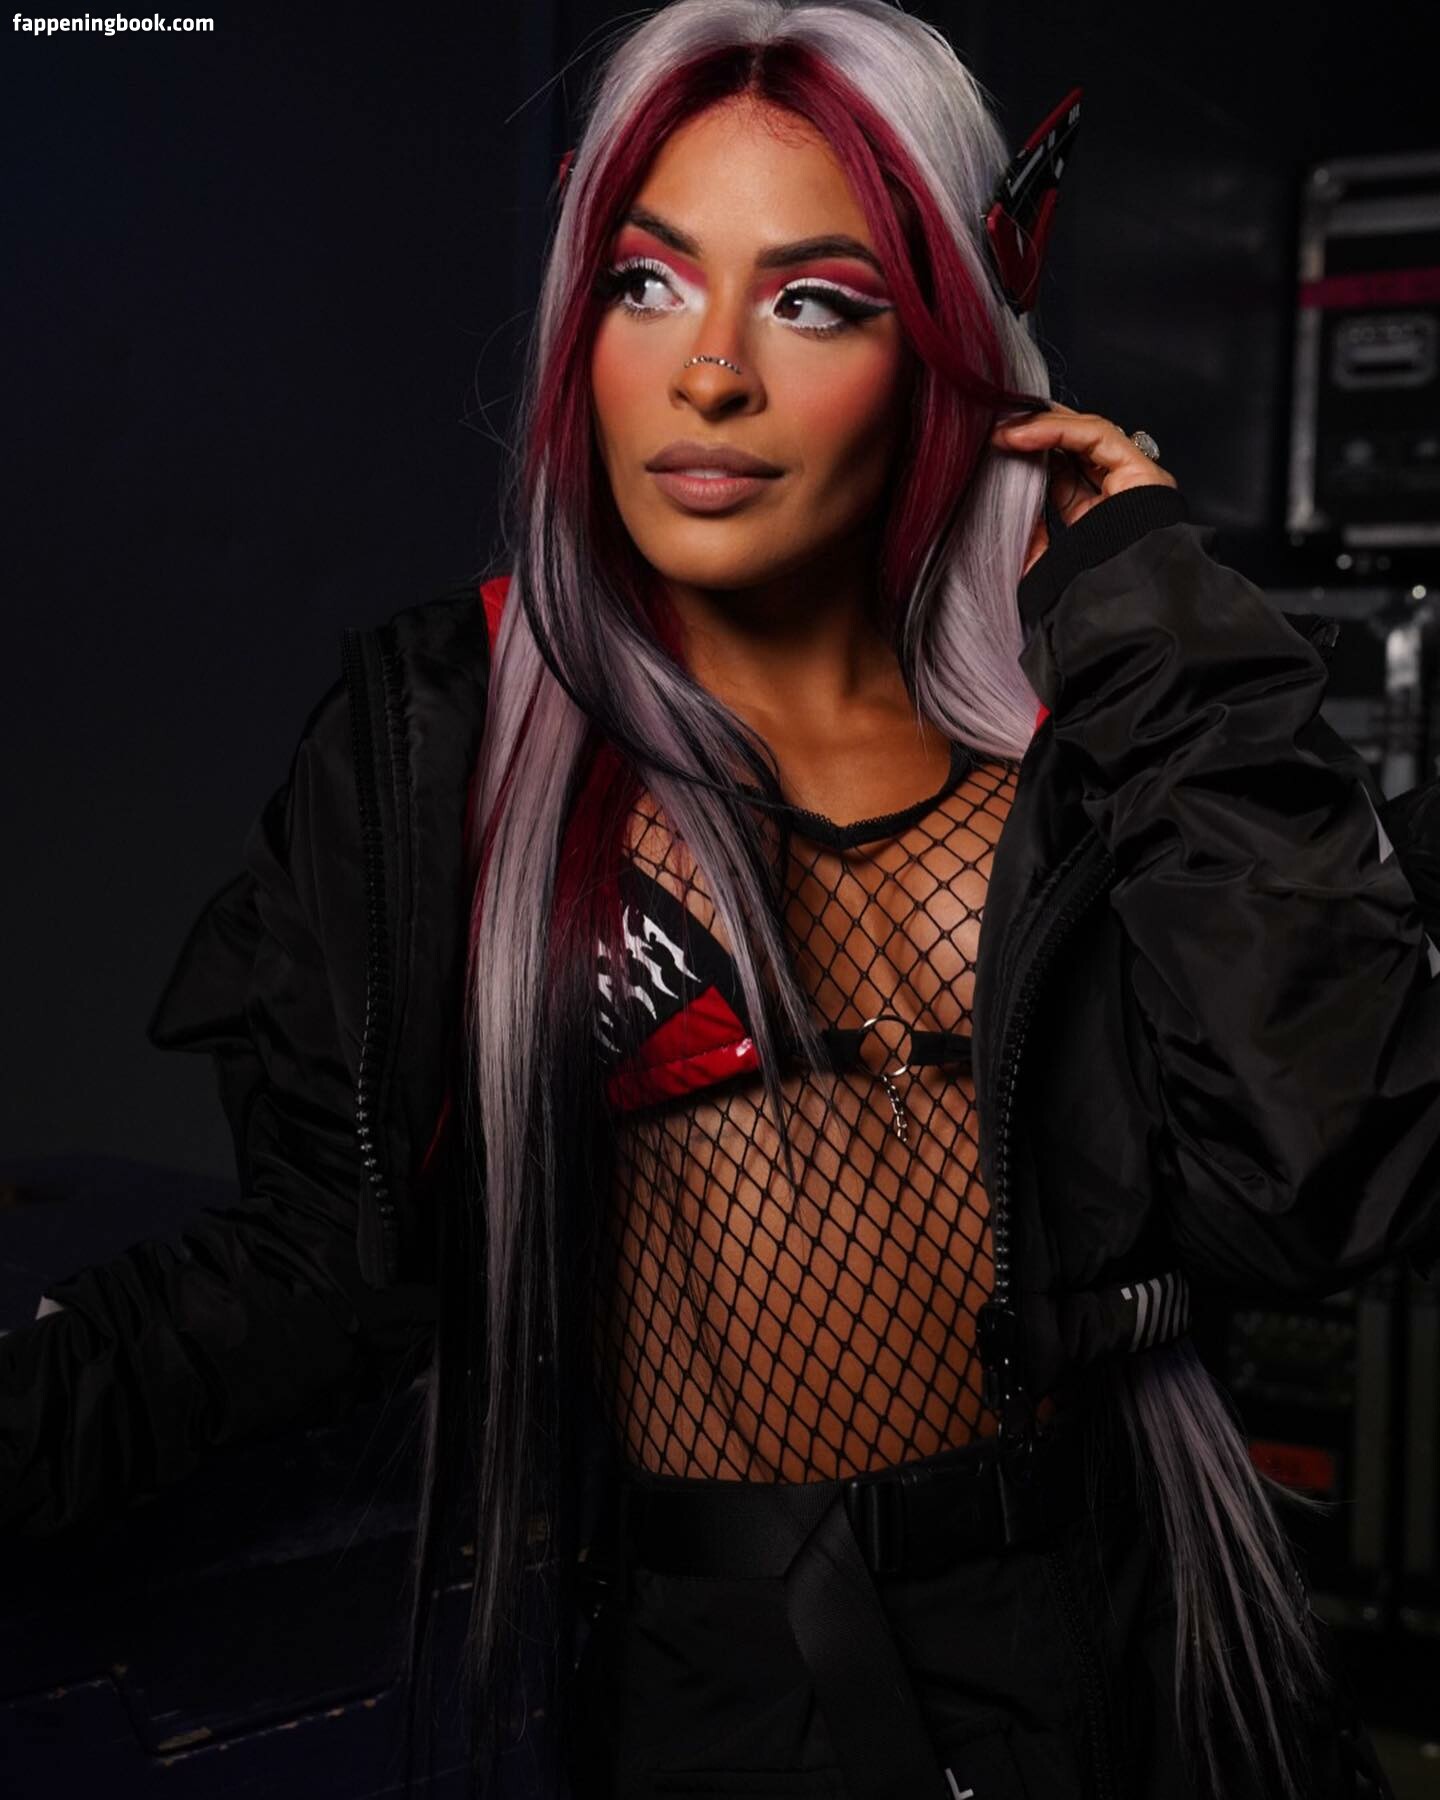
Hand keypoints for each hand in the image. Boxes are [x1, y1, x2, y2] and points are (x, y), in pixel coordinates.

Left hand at [990, 402, 1178, 577]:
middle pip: (1076, 449)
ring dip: (1042, 427)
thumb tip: (1007, 517)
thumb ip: (1032, 539)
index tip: (998, 450)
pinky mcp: (1141, 468)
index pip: (1065, 474)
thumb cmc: (1086, 594)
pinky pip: (1095, 435)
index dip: (1033, 457)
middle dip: (1036, 434)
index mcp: (1097, 517)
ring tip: (1003, 430)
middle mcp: (1119, 494)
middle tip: (996, 431)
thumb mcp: (1044, 563)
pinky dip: (1057, 430)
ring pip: (1085, 435)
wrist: (1116, 608)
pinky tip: (1022, 435)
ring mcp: (1134, 479)